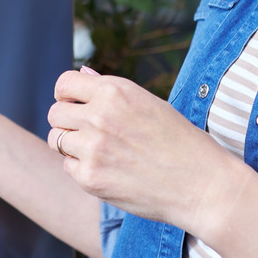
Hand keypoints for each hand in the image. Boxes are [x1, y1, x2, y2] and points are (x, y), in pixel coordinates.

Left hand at [47, 67, 238, 231]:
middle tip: (89, 133)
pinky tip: (108, 171)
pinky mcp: (90, 178)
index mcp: (115, 91)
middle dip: (67, 121)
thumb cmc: (181, 142)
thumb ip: (111, 90)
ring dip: (71, 145)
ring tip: (98, 152)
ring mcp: (93, 148)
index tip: (76, 105)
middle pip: (55, 113)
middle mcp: (99, 116)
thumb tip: (83, 73)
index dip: (66, 95)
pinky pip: (68, 167)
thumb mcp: (149, 104)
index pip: (64, 83)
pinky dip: (82, 169)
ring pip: (56, 140)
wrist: (202, 185)